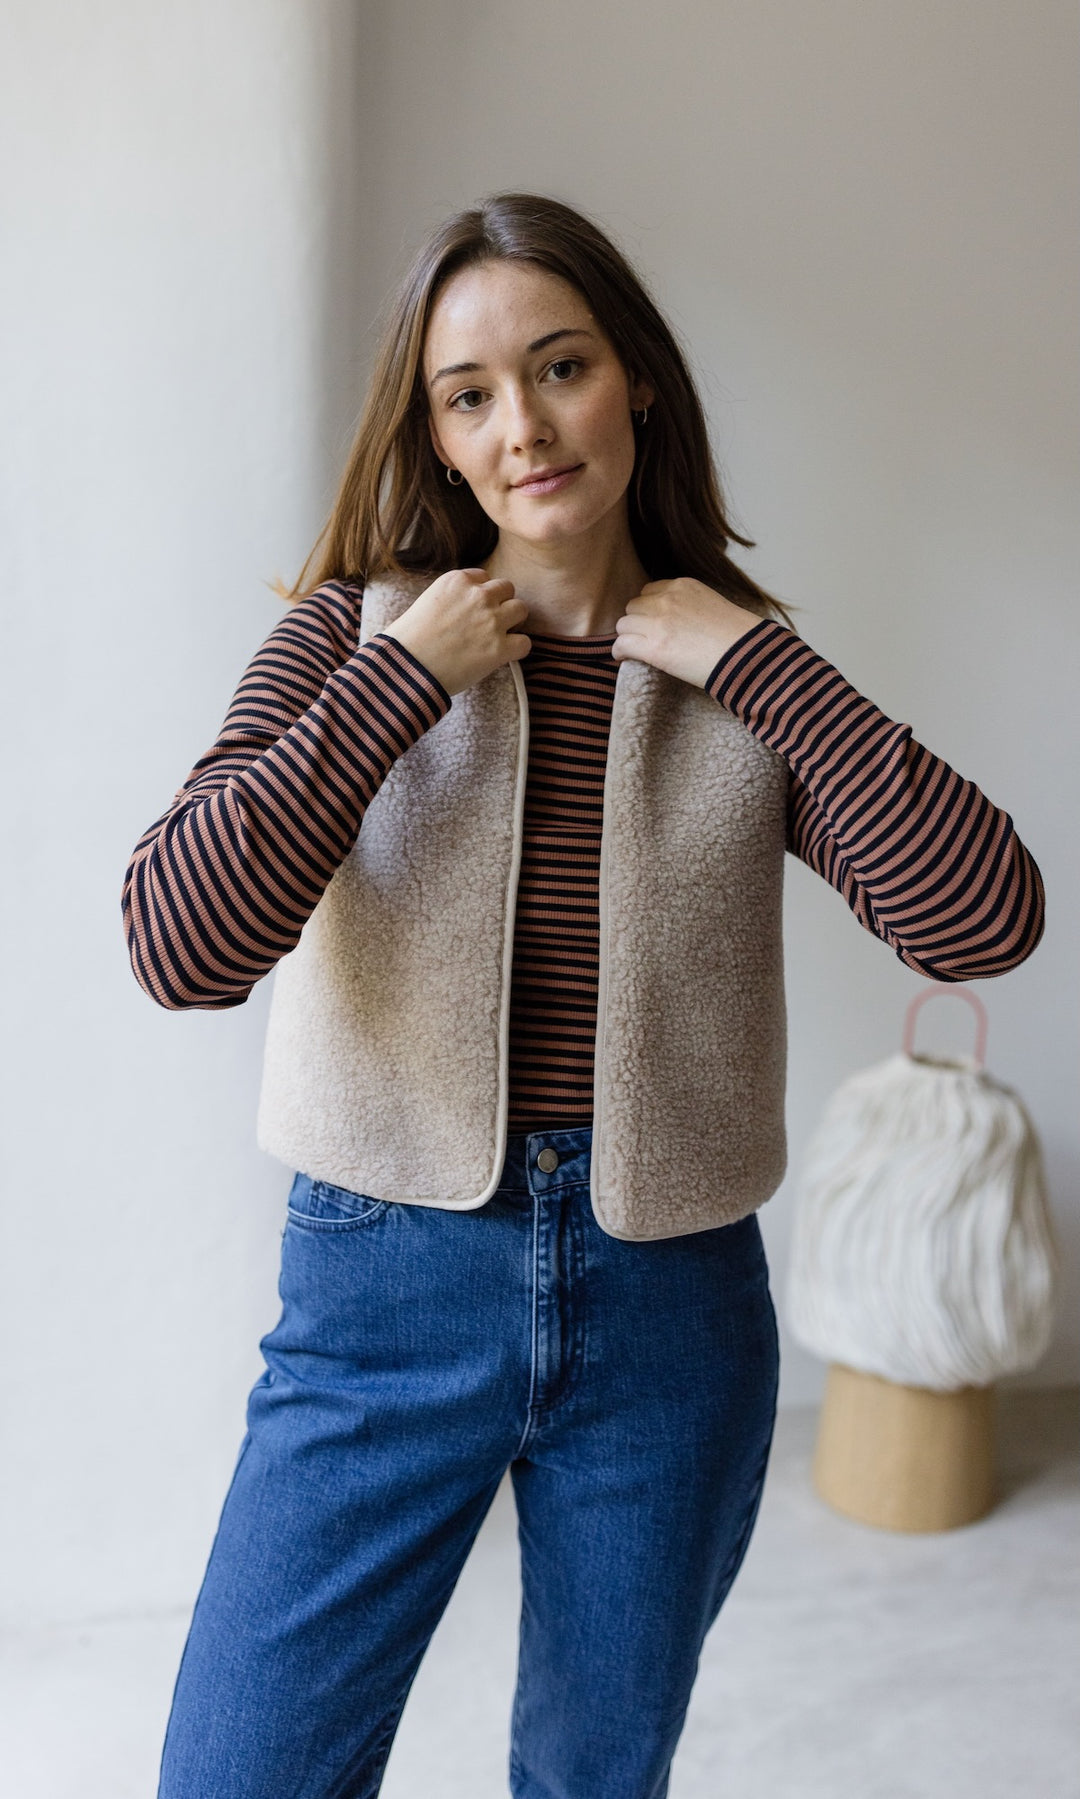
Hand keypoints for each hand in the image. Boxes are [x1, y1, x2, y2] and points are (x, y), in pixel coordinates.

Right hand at [380, 568, 530, 696]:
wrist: (406, 668)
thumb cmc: (409, 640)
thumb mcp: (427, 602)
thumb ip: (453, 597)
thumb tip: (468, 605)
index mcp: (457, 580)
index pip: (484, 578)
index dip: (480, 595)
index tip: (472, 610)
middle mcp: (478, 595)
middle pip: (507, 588)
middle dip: (500, 603)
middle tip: (488, 622)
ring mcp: (491, 621)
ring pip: (521, 609)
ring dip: (512, 622)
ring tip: (498, 636)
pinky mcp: (499, 648)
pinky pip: (525, 642)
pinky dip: (518, 649)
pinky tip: (504, 655)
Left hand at [612, 577, 762, 687]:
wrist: (746, 655)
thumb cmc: (737, 637)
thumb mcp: (712, 605)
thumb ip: (688, 605)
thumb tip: (676, 622)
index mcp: (683, 585)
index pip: (650, 591)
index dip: (649, 608)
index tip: (654, 622)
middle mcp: (667, 599)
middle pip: (634, 606)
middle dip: (638, 622)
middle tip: (645, 638)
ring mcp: (658, 622)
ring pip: (623, 624)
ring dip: (628, 636)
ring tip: (636, 649)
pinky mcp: (653, 647)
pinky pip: (621, 644)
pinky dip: (620, 651)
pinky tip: (625, 657)